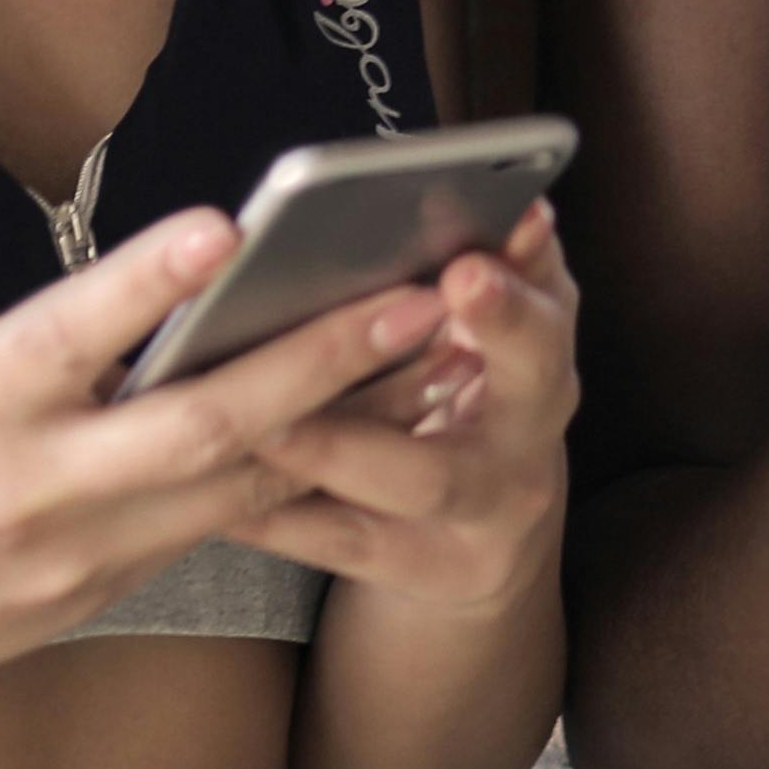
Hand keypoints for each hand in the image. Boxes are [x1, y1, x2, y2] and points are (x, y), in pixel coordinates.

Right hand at [0, 208, 455, 700]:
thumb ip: (24, 338)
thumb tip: (136, 314)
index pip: (73, 333)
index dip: (151, 280)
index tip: (231, 224)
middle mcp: (35, 485)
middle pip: (200, 427)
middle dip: (320, 364)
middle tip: (419, 300)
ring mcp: (73, 556)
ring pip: (233, 491)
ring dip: (342, 427)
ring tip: (440, 364)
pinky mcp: (92, 598)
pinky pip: (204, 533)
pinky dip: (286, 481)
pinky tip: (359, 438)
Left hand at [246, 212, 579, 619]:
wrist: (480, 543)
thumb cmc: (467, 405)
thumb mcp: (494, 342)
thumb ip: (490, 274)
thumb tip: (479, 201)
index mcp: (542, 359)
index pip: (552, 305)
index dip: (525, 278)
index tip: (491, 240)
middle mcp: (532, 434)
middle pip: (529, 383)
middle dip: (493, 328)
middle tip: (444, 282)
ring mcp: (484, 511)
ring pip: (421, 475)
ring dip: (342, 437)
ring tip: (270, 407)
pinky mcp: (422, 567)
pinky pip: (342, 539)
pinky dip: (278, 512)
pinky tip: (216, 485)